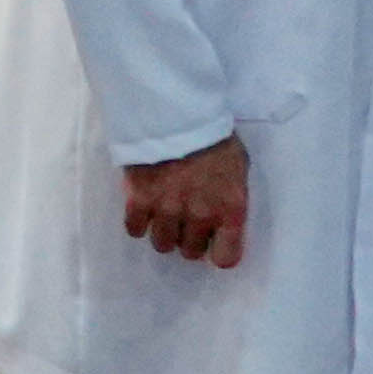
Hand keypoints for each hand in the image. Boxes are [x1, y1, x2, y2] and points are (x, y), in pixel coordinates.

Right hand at [121, 138, 250, 269]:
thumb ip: (230, 198)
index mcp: (229, 210)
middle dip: (188, 238)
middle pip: (189, 252)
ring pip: (162, 244)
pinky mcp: (138, 201)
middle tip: (186, 219)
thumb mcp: (238, 168)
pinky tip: (144, 208)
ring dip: (164, 231)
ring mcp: (167, 210)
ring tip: (164, 213)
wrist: (177, 115)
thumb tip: (223, 218)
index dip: (218, 251)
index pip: (225, 258)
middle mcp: (199, 217)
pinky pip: (134, 229)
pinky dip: (138, 222)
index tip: (213, 241)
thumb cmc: (214, 139)